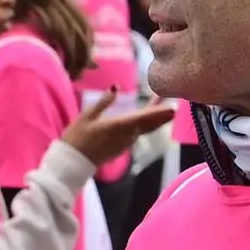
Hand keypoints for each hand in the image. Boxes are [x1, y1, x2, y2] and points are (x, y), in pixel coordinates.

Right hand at [59, 92, 174, 175]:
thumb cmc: (77, 138)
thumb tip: (115, 87)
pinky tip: (147, 120)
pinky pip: (138, 133)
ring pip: (145, 129)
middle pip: (150, 124)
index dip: (160, 112)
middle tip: (175, 107)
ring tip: (165, 110)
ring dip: (155, 120)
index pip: (145, 117)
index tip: (174, 107)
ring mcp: (126, 142)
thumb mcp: (87, 116)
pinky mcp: (122, 147)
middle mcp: (127, 135)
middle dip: (162, 115)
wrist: (73, 163)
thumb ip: (103, 102)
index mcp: (120, 126)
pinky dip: (146, 126)